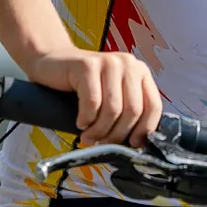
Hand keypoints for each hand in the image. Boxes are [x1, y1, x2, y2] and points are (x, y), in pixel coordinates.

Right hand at [28, 49, 162, 146]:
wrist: (52, 63)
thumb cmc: (84, 87)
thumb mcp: (112, 98)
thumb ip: (127, 112)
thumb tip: (137, 143)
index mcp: (140, 72)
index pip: (153, 106)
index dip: (144, 130)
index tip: (132, 144)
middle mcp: (129, 64)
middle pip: (133, 111)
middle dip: (117, 134)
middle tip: (103, 143)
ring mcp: (108, 62)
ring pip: (113, 109)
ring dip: (99, 130)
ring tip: (89, 136)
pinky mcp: (87, 65)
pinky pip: (92, 102)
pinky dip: (86, 119)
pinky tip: (81, 122)